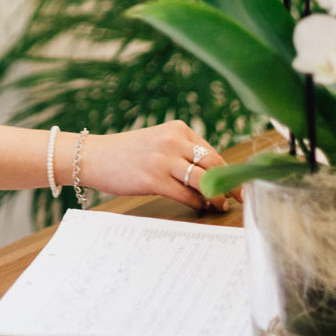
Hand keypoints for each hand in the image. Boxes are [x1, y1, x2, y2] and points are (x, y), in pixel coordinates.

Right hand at [82, 120, 240, 211]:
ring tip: (220, 206)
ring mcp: (163, 158)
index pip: (213, 152)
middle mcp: (173, 140)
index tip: (240, 186)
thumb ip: (183, 153)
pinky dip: (198, 203)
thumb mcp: (158, 143)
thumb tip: (214, 177)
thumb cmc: (127, 153)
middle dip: (231, 185)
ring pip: (204, 180)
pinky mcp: (154, 178)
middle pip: (214, 164)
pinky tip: (200, 208)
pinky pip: (186, 194)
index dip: (229, 172)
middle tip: (240, 200)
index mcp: (177, 128)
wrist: (94, 156)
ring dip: (217, 197)